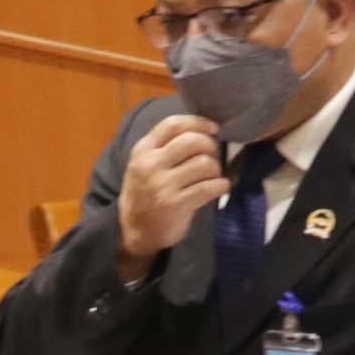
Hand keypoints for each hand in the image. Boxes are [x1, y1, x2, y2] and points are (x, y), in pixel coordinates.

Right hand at [114, 112, 226, 273]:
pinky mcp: (176, 204)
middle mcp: (151, 165)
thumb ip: (162, 147)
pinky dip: (221, 186)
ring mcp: (163, 185)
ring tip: (213, 176)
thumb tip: (200, 130)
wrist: (133, 232)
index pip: (173, 124)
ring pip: (204, 163)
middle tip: (213, 156)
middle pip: (192, 141)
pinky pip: (208, 187)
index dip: (198, 122)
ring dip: (216, 169)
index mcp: (142, 150)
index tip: (213, 128)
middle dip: (210, 146)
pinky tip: (220, 187)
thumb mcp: (142, 165)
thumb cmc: (143, 195)